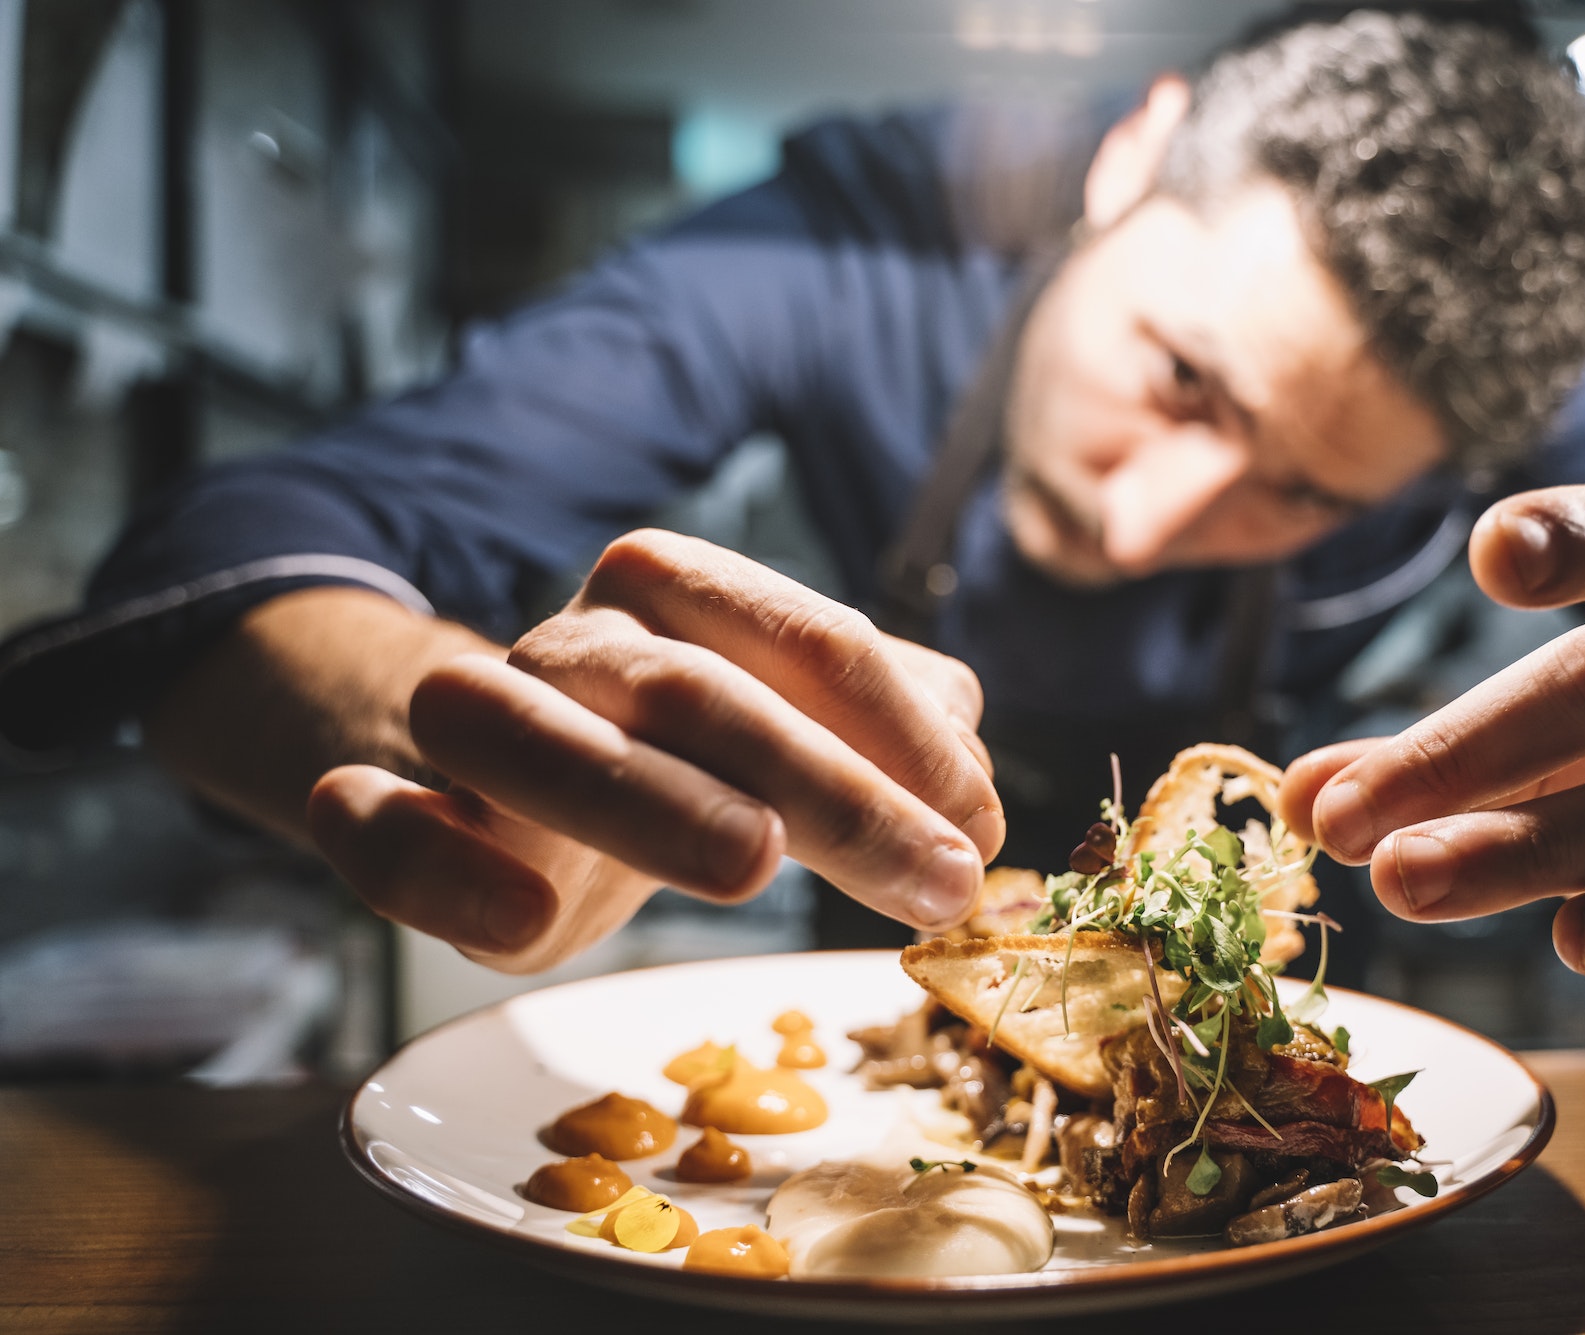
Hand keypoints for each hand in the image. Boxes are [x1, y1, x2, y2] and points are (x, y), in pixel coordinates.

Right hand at [307, 531, 1003, 973]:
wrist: (497, 772)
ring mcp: (474, 721)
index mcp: (681, 598)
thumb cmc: (680, 754)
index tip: (982, 830)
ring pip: (527, 731)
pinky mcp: (389, 811)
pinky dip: (436, 865)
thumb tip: (973, 793)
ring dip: (643, 795)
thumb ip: (890, 741)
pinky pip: (373, 824)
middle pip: (690, 689)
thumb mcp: (794, 730)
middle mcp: (577, 643)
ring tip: (752, 866)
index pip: (806, 639)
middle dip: (824, 785)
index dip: (904, 732)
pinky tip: (526, 922)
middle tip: (936, 879)